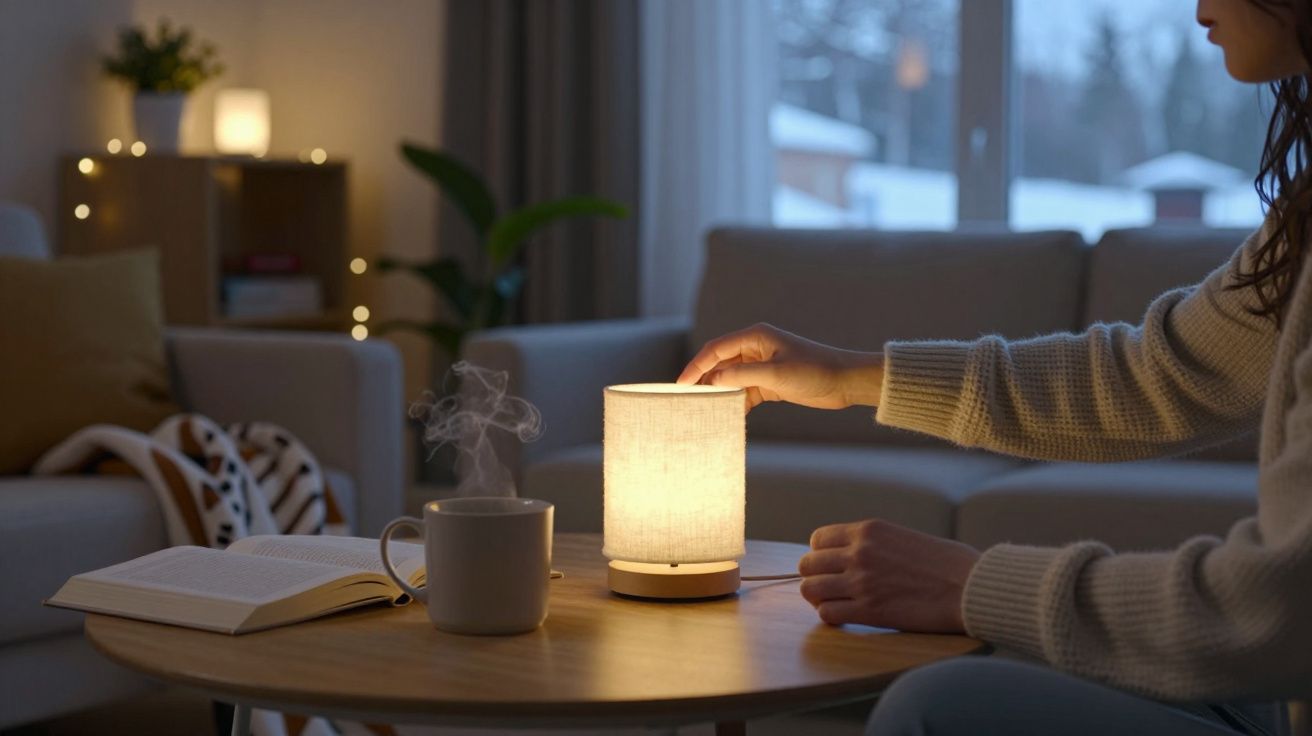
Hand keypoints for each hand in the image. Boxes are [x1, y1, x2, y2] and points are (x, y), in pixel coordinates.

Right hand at [677, 323, 883, 410]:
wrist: (846, 382)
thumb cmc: (815, 371)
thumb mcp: (775, 374)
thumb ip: (742, 375)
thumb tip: (714, 379)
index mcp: (755, 336)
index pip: (716, 349)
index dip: (696, 366)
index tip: (681, 384)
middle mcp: (755, 348)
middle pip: (720, 363)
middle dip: (704, 380)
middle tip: (687, 399)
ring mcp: (762, 366)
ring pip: (731, 379)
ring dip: (719, 393)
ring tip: (703, 409)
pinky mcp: (770, 383)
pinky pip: (744, 391)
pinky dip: (736, 402)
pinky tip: (728, 415)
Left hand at [797, 519, 979, 633]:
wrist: (970, 585)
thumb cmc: (947, 562)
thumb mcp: (903, 536)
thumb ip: (874, 543)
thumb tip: (852, 555)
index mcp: (869, 530)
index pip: (818, 540)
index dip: (821, 556)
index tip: (832, 567)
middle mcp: (859, 552)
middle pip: (807, 565)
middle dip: (815, 577)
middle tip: (831, 588)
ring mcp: (861, 582)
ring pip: (811, 590)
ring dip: (820, 599)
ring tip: (837, 603)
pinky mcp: (869, 611)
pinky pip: (828, 614)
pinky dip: (832, 617)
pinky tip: (846, 617)